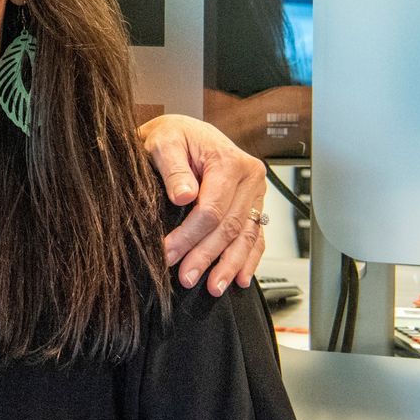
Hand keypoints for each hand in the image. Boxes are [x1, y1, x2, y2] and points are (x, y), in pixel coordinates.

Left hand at [138, 114, 267, 294]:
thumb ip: (173, 168)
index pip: (211, 210)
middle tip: (186, 278)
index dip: (189, 236)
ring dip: (230, 265)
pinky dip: (249, 259)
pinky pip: (256, 235)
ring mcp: (255, 192)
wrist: (184, 132)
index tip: (168, 254)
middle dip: (206, 256)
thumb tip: (183, 196)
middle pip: (228, 226)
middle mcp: (249, 177)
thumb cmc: (172, 136)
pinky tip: (241, 278)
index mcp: (229, 161)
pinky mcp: (254, 204)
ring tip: (213, 287)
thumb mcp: (164, 142)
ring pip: (245, 236)